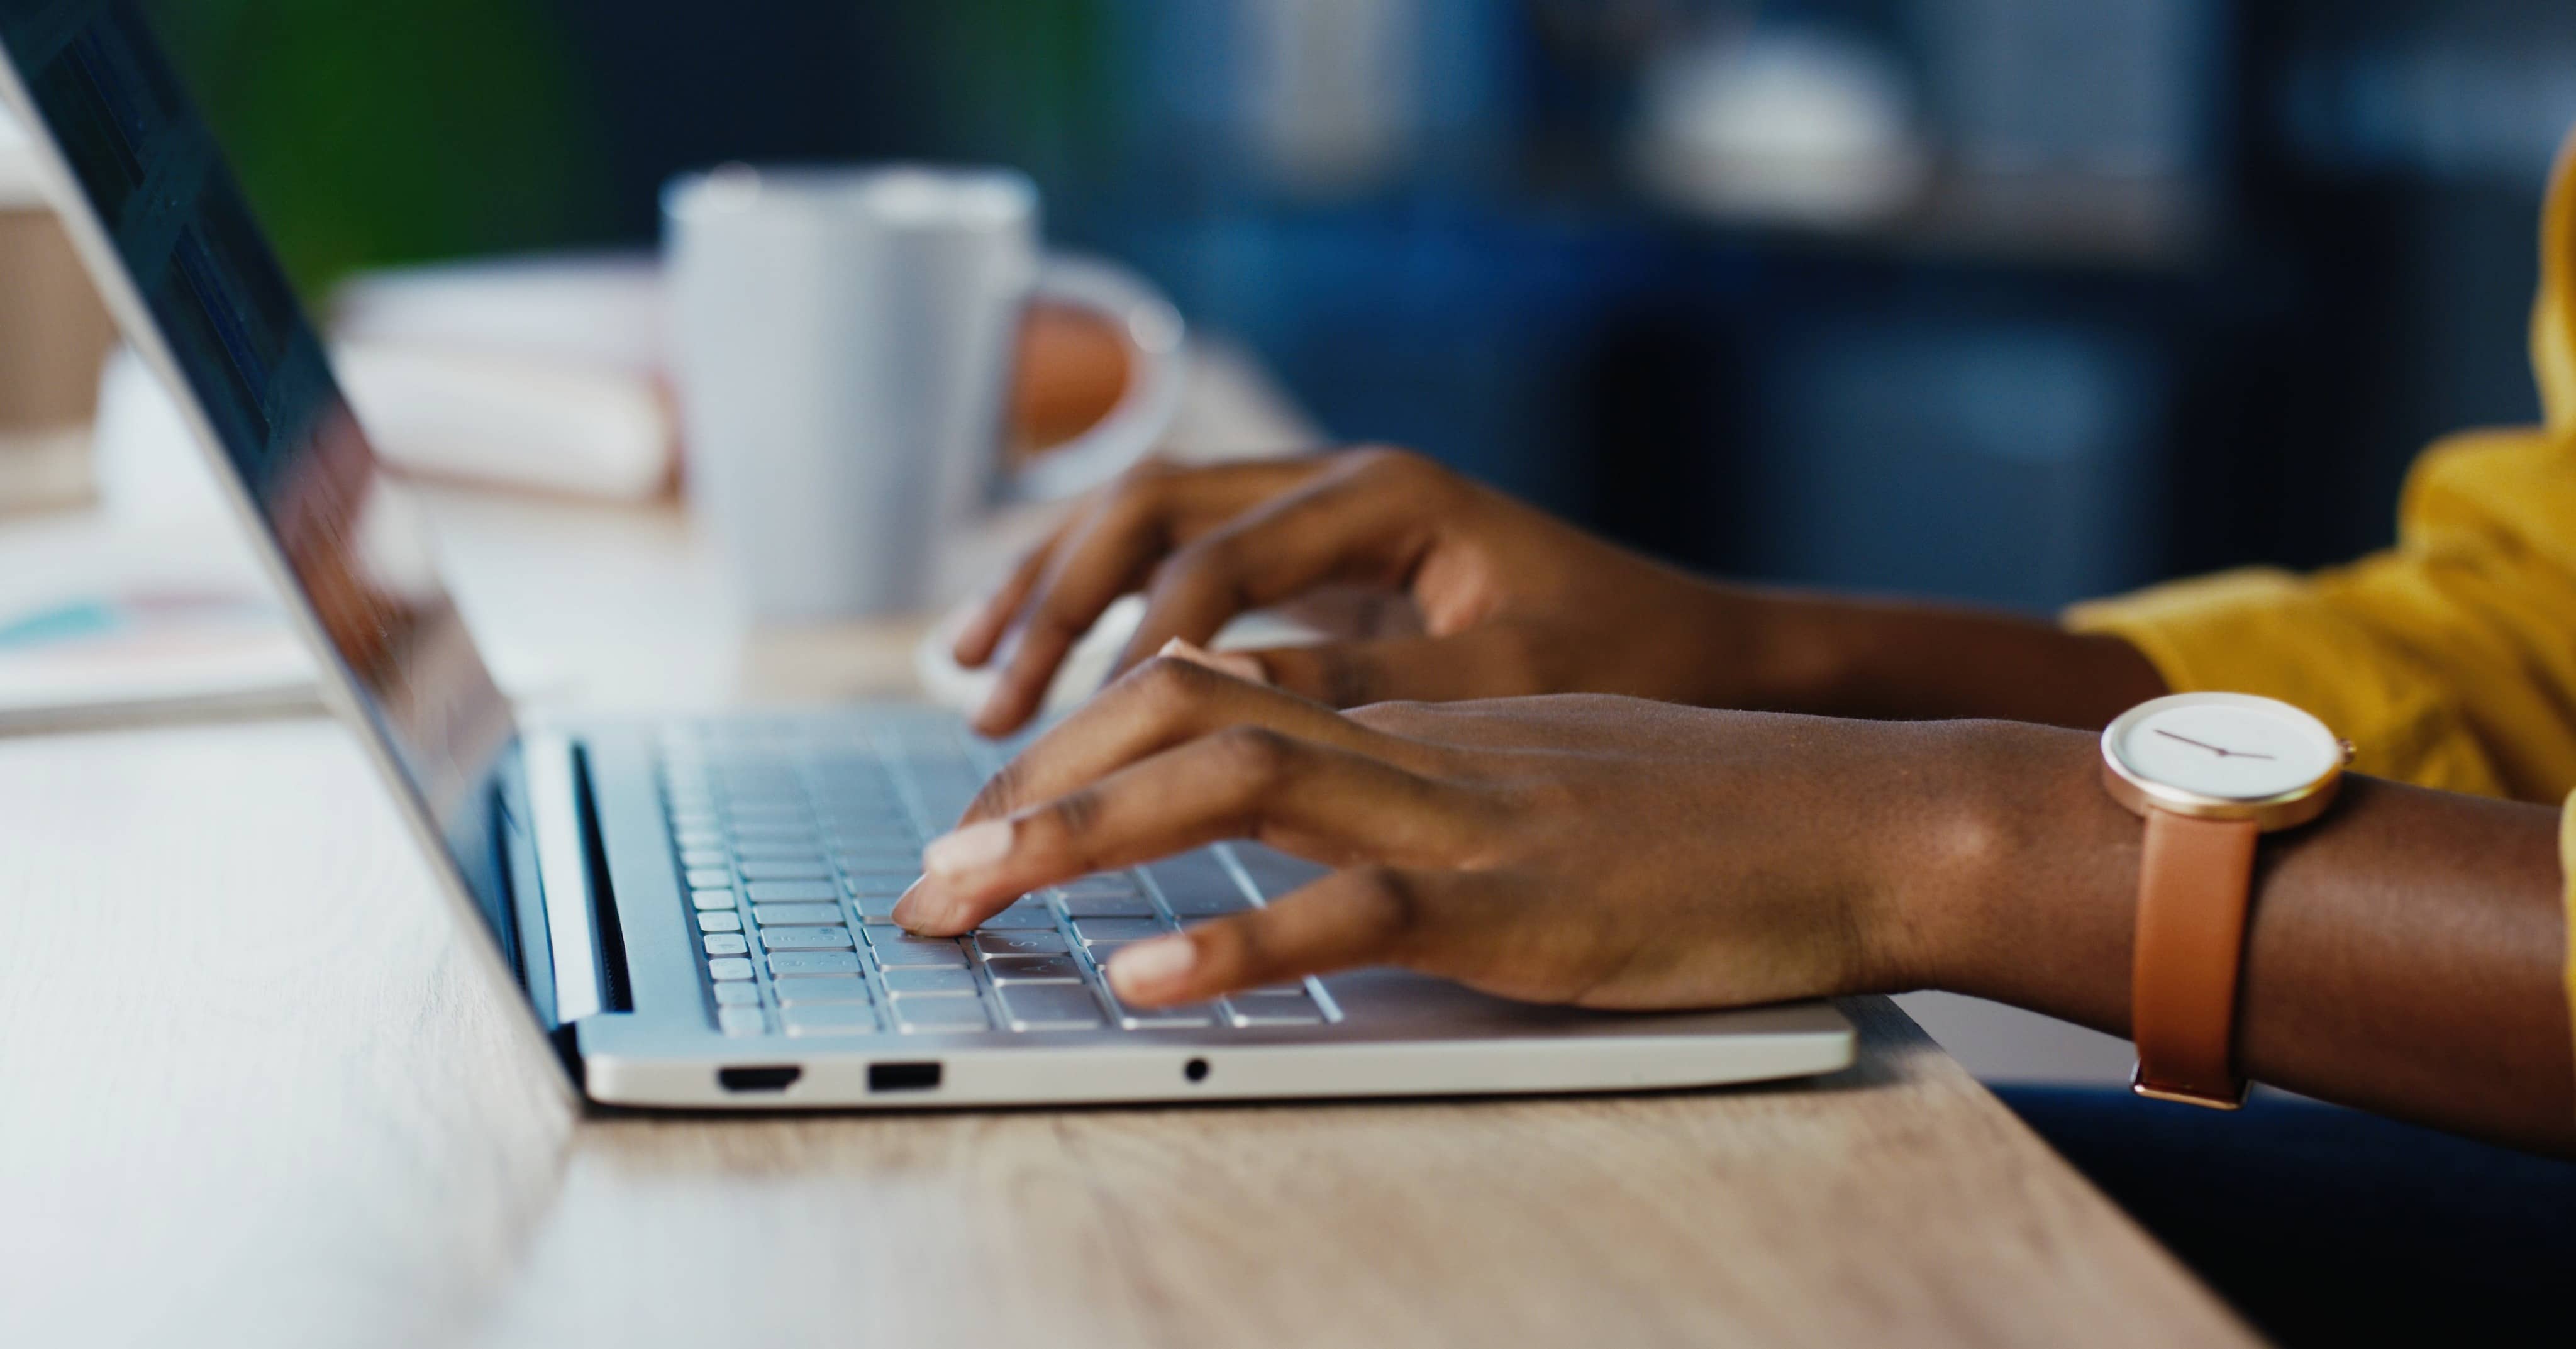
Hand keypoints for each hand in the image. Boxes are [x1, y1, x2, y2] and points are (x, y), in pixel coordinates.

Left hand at [894, 652, 2001, 1010]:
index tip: (986, 818)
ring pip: (1230, 782)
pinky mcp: (1515, 901)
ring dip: (1078, 838)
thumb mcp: (1547, 781)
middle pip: (1176, 712)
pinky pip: (1353, 909)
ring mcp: (1460, 814)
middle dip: (1030, 785)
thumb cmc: (1719, 817)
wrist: (1865, 816)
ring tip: (965, 897)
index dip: (1075, 746)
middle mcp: (1413, 743)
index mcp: (1413, 717)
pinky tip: (1145, 985)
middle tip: (925, 872)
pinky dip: (1238, 945)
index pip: (1203, 691)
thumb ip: (1432, 791)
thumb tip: (1323, 839)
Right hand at [951, 448, 1772, 734]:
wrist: (1707, 646)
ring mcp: (1320, 516)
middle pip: (1146, 509)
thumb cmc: (1628, 660)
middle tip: (986, 707)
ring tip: (970, 681)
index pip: (1211, 559)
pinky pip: (1174, 569)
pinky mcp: (1313, 567)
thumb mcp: (1500, 681)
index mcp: (1386, 494)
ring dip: (1051, 595)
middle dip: (1052, 603)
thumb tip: (1199, 705)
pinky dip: (1100, 613)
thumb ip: (1358, 687)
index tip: (1055, 735)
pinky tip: (1044, 675)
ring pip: (1142, 523)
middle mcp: (1339, 481)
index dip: (1120, 646)